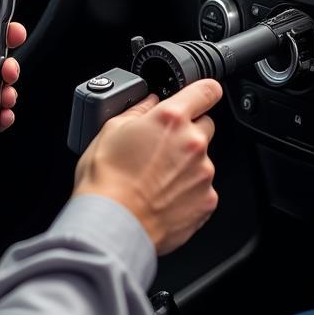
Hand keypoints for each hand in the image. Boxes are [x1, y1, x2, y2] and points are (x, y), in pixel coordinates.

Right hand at [72, 80, 221, 255]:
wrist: (112, 224)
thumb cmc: (106, 179)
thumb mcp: (111, 129)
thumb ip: (137, 110)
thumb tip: (149, 102)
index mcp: (170, 118)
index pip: (206, 90)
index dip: (203, 91)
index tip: (200, 96)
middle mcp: (193, 143)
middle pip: (205, 125)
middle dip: (188, 131)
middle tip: (161, 147)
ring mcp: (203, 173)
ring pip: (202, 159)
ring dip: (186, 164)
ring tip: (156, 178)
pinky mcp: (207, 201)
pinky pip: (202, 188)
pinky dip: (187, 190)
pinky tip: (163, 196)